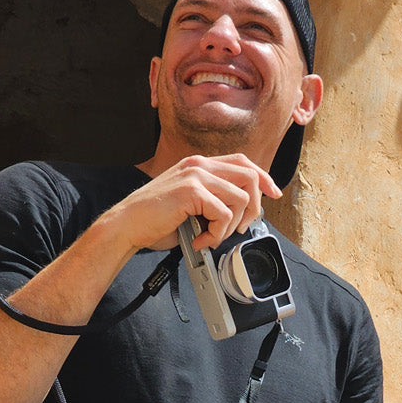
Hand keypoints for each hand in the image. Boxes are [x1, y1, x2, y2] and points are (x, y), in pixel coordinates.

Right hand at [110, 153, 280, 254]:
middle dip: (253, 207)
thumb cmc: (155, 219)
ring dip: (231, 225)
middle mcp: (199, 165)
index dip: (263, 177)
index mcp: (199, 165)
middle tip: (241, 228)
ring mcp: (195, 175)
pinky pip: (223, 214)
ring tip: (213, 236)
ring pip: (240, 198)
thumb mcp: (191, 204)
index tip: (273, 193)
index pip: (243, 162)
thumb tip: (241, 213)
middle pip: (249, 177)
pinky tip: (200, 240)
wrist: (128, 225)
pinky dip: (216, 234)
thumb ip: (213, 200)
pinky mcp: (191, 191)